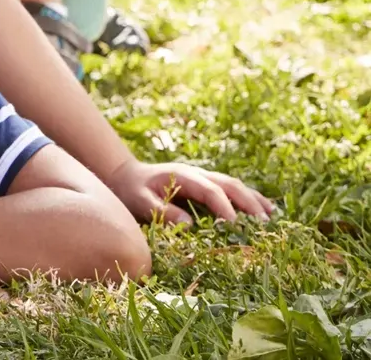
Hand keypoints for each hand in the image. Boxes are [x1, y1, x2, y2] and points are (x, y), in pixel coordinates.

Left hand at [106, 158, 273, 225]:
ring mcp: (203, 177)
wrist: (127, 176)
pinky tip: (266, 209)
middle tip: (263, 225)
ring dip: (253, 199)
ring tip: (271, 217)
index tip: (235, 225)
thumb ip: (162, 211)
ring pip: (234, 185)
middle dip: (247, 203)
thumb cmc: (132, 191)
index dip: (223, 206)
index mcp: (182, 176)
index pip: (209, 190)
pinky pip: (231, 190)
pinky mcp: (206, 185)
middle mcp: (197, 174)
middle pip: (227, 184)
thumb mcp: (140, 201)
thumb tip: (190, 224)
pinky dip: (250, 198)